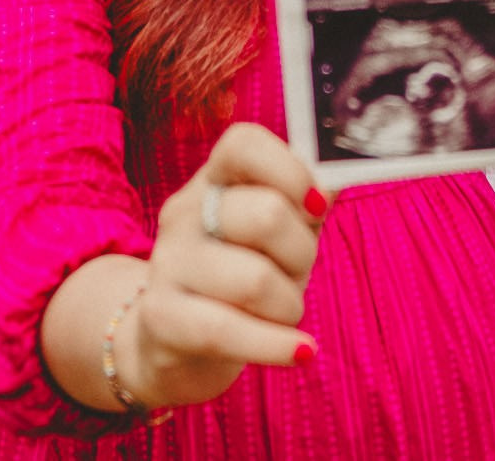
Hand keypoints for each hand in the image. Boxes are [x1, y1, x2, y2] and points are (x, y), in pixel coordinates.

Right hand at [118, 123, 327, 408]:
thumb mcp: (276, 237)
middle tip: (296, 272)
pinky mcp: (161, 318)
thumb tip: (334, 180)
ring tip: (281, 314)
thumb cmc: (238, 278)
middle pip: (264, 214)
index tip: (315, 205)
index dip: (290, 170)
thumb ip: (304, 204)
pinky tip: (301, 350)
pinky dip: (277, 345)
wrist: (169, 344)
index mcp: (215, 180)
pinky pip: (227, 330)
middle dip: (301, 253)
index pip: (244, 144)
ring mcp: (168, 264)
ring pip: (254, 280)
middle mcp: (185, 213)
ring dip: (288, 305)